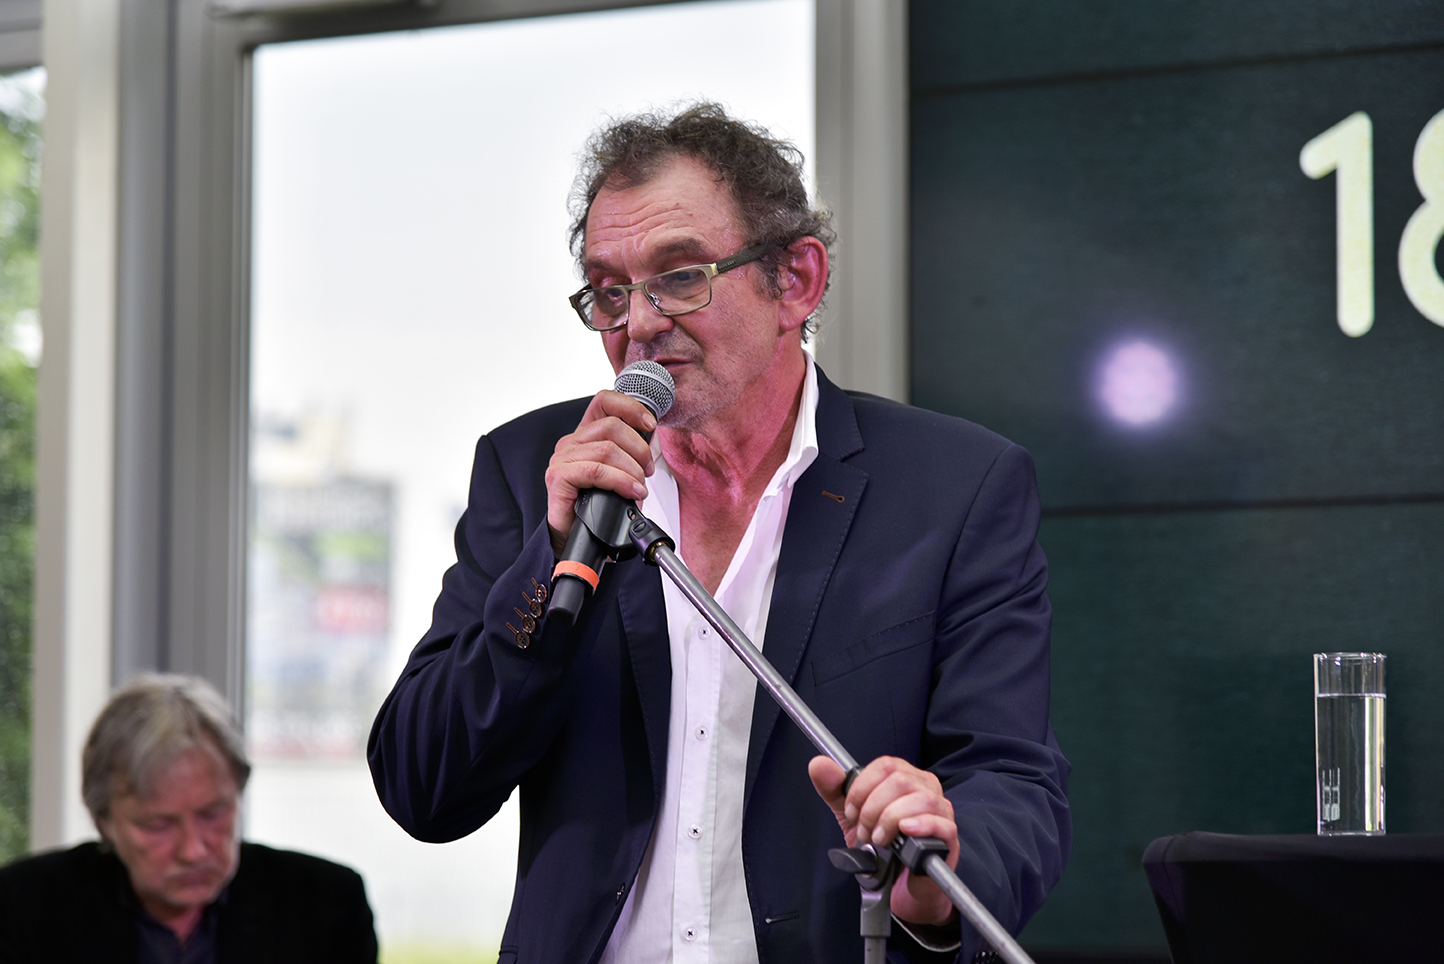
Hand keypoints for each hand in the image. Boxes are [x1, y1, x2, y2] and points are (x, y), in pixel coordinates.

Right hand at [544, 390, 657, 553]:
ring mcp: (562, 459)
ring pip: (607, 449)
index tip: (651, 424)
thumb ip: (632, 454)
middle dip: (639, 448)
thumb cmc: (599, 506)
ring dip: (632, 469)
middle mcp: (571, 443)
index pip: (604, 402)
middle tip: (648, 471)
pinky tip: (632, 492)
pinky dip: (620, 481)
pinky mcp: (558, 478)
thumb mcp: (622, 474)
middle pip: (611, 426)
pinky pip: (596, 471)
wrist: (577, 538)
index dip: (630, 407)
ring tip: (640, 487)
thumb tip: (654, 444)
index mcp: (586, 435)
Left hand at [809, 755, 960, 926]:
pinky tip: (904, 832)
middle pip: (900, 780)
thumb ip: (835, 791)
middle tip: (864, 832)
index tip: (851, 811)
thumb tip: (818, 764)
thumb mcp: (852, 817)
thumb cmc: (881, 848)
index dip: (862, 787)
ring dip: (890, 820)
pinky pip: (941, 823)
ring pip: (920, 799)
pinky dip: (920, 825)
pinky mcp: (949, 838)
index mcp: (906, 777)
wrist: (897, 886)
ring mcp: (941, 812)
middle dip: (873, 808)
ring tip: (879, 840)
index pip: (886, 765)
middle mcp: (927, 789)